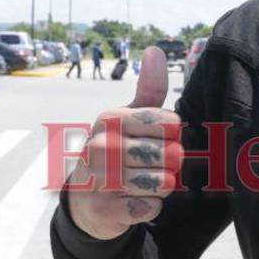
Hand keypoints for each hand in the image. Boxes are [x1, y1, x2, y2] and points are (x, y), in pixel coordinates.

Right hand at [65, 46, 182, 239]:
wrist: (86, 198)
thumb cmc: (116, 150)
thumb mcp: (130, 117)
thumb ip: (149, 88)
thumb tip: (155, 50)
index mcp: (111, 118)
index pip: (172, 125)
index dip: (173, 137)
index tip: (156, 140)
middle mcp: (101, 144)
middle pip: (171, 155)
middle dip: (169, 164)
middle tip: (149, 166)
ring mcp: (100, 178)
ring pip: (164, 182)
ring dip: (161, 186)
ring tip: (141, 182)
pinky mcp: (104, 208)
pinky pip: (151, 206)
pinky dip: (150, 206)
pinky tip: (133, 200)